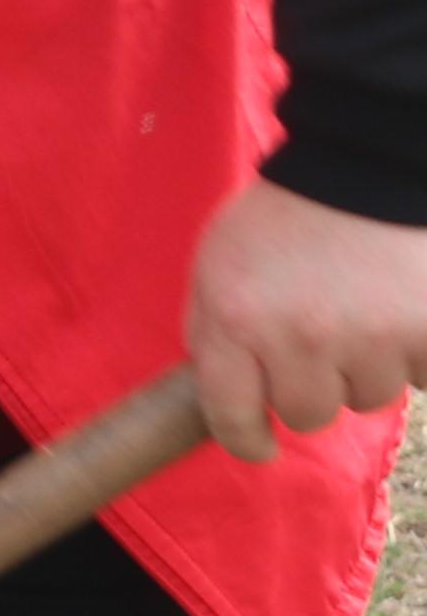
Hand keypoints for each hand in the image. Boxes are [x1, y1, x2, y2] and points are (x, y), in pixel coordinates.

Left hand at [183, 173, 426, 458]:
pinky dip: (414, 354)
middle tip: (319, 344)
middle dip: (312, 388)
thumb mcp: (216, 266)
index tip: (259, 445)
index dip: (246, 440)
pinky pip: (421, 377)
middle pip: (308, 415)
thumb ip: (211, 332)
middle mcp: (302, 336)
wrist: (362, 170)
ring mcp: (371, 335)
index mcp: (237, 321)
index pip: (232, 416)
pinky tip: (400, 313)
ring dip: (365, 368)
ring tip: (361, 312)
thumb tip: (220, 396)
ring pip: (368, 397)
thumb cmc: (282, 219)